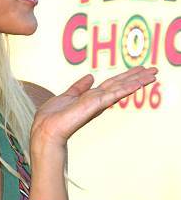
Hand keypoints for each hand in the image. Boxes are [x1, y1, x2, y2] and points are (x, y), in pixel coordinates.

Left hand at [30, 66, 157, 151]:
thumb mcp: (66, 96)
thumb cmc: (53, 117)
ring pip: (121, 88)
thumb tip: (90, 77)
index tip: (139, 70)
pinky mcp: (95, 105)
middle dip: (137, 77)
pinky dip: (126, 88)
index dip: (126, 76)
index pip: (112, 84)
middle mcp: (97, 100)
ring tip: (153, 74)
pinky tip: (137, 83)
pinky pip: (113, 94)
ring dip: (137, 81)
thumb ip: (79, 87)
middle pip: (120, 85)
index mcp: (91, 97)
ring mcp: (97, 103)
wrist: (46, 129)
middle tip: (154, 69)